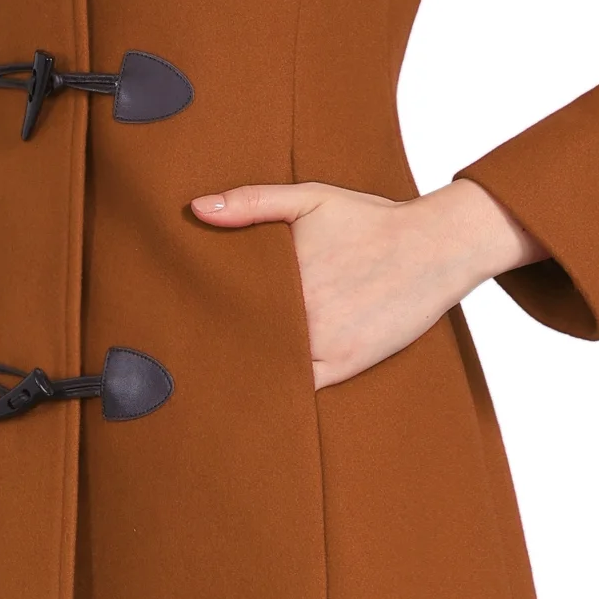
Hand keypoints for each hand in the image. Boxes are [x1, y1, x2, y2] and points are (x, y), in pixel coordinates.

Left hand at [189, 176, 549, 389]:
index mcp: (284, 273)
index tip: (163, 325)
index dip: (193, 315)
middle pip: (240, 338)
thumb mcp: (311, 198)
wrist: (436, 245)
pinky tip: (253, 399)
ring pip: (267, 367)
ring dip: (240, 372)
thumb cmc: (372, 220)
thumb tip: (196, 209)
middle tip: (168, 362)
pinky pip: (301, 388)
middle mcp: (302, 312)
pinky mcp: (347, 363)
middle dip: (209, 346)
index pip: (224, 303)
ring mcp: (325, 342)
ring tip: (200, 386)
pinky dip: (278, 392)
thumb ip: (252, 202)